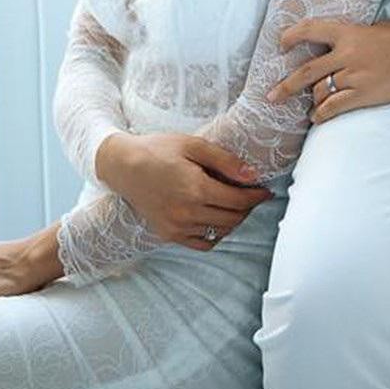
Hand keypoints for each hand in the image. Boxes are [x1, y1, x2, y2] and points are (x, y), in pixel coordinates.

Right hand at [95, 131, 273, 249]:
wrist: (124, 166)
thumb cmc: (158, 150)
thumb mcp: (193, 145)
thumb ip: (225, 161)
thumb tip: (252, 175)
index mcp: (196, 188)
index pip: (239, 201)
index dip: (257, 197)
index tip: (266, 191)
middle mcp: (188, 212)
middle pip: (233, 218)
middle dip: (248, 208)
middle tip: (252, 195)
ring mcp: (177, 227)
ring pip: (220, 232)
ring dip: (234, 220)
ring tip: (236, 205)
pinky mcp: (169, 234)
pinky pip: (202, 243)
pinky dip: (215, 235)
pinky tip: (217, 220)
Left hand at [266, 19, 389, 123]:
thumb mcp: (375, 28)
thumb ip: (354, 36)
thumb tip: (339, 43)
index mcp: (348, 33)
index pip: (312, 30)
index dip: (293, 36)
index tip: (281, 44)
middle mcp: (346, 55)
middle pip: (307, 71)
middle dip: (287, 85)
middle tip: (272, 95)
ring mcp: (353, 77)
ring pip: (319, 91)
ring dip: (311, 101)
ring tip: (308, 108)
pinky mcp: (362, 95)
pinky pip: (334, 107)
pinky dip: (322, 114)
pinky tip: (317, 118)